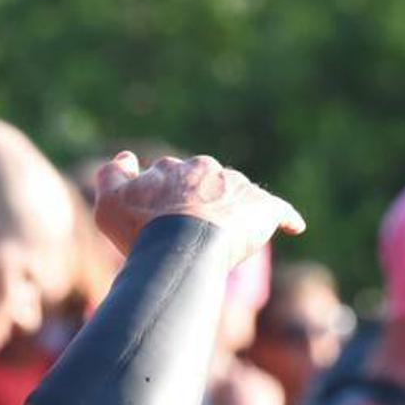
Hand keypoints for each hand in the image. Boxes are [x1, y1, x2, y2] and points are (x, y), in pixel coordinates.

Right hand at [93, 152, 303, 264]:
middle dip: (199, 201)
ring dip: (233, 211)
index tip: (158, 222)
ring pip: (237, 196)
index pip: (171, 177)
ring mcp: (238, 188)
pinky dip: (285, 218)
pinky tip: (295, 226)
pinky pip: (279, 211)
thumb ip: (111, 176)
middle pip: (206, 184)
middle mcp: (209, 170)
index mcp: (177, 167)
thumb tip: (126, 157)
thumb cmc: (144, 230)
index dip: (164, 200)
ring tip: (228, 239)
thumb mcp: (109, 204)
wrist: (182, 247)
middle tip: (190, 233)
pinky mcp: (264, 209)